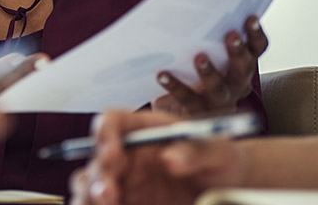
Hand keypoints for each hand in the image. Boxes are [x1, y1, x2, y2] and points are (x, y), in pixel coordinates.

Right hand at [69, 110, 249, 204]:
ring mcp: (122, 181)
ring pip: (88, 184)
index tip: (113, 154)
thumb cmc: (221, 161)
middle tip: (109, 194)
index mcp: (142, 129)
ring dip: (89, 195)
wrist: (229, 189)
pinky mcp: (125, 202)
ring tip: (106, 204)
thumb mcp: (218, 151)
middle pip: (96, 157)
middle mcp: (125, 153)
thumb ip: (196, 151)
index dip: (105, 134)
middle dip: (98, 176)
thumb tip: (169, 159)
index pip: (112, 121)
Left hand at [152, 16, 267, 115]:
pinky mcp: (197, 112)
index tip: (250, 18)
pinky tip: (162, 74)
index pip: (256, 50)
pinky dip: (174, 86)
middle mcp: (236, 85)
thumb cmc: (193, 73)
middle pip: (243, 69)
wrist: (178, 109)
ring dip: (210, 72)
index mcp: (241, 67)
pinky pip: (187, 99)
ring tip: (199, 57)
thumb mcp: (205, 52)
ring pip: (218, 88)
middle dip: (238, 52)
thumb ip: (206, 37)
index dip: (255, 35)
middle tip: (231, 35)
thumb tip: (193, 6)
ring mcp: (218, 101)